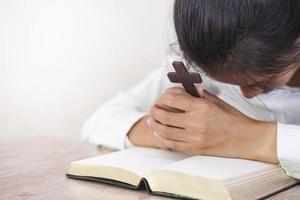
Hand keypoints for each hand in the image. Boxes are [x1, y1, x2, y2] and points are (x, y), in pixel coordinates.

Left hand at [147, 87, 278, 163]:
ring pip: (164, 131)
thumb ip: (196, 93)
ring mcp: (194, 138)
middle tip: (152, 109)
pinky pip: (171, 144)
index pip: (172, 99)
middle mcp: (196, 122)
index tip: (161, 98)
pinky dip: (161, 138)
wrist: (245, 139)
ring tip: (150, 120)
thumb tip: (179, 87)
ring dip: (154, 124)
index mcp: (201, 107)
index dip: (163, 97)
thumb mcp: (215, 100)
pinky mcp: (194, 149)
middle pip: (164, 116)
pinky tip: (158, 133)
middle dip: (154, 111)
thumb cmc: (231, 117)